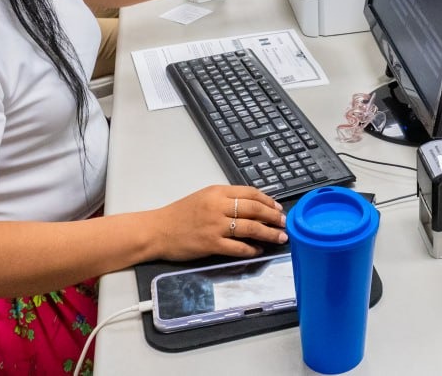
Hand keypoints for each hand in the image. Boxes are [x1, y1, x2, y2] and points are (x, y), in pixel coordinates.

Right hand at [153, 185, 286, 260]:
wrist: (157, 230)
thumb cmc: (179, 214)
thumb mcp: (204, 197)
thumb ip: (226, 199)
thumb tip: (251, 205)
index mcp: (217, 192)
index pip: (250, 193)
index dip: (268, 201)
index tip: (278, 208)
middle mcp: (218, 206)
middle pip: (254, 209)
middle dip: (273, 216)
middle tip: (284, 223)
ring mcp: (215, 226)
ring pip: (250, 228)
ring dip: (268, 233)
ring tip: (280, 237)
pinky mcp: (210, 244)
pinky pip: (237, 247)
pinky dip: (251, 249)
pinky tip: (259, 250)